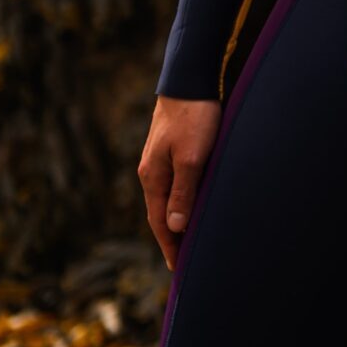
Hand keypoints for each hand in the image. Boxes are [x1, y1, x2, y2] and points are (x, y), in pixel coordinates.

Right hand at [138, 96, 220, 270]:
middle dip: (172, 237)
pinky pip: (175, 181)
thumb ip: (183, 192)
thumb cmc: (194, 116)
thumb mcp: (191, 157)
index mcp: (153, 176)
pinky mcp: (171, 146)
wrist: (191, 77)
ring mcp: (160, 157)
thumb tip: (174, 227)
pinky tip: (191, 201)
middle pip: (161, 211)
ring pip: (168, 196)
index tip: (179, 269)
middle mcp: (152, 169)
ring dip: (177, 217)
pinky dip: (182, 198)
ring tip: (189, 237)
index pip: (159, 222)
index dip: (170, 245)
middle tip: (185, 261)